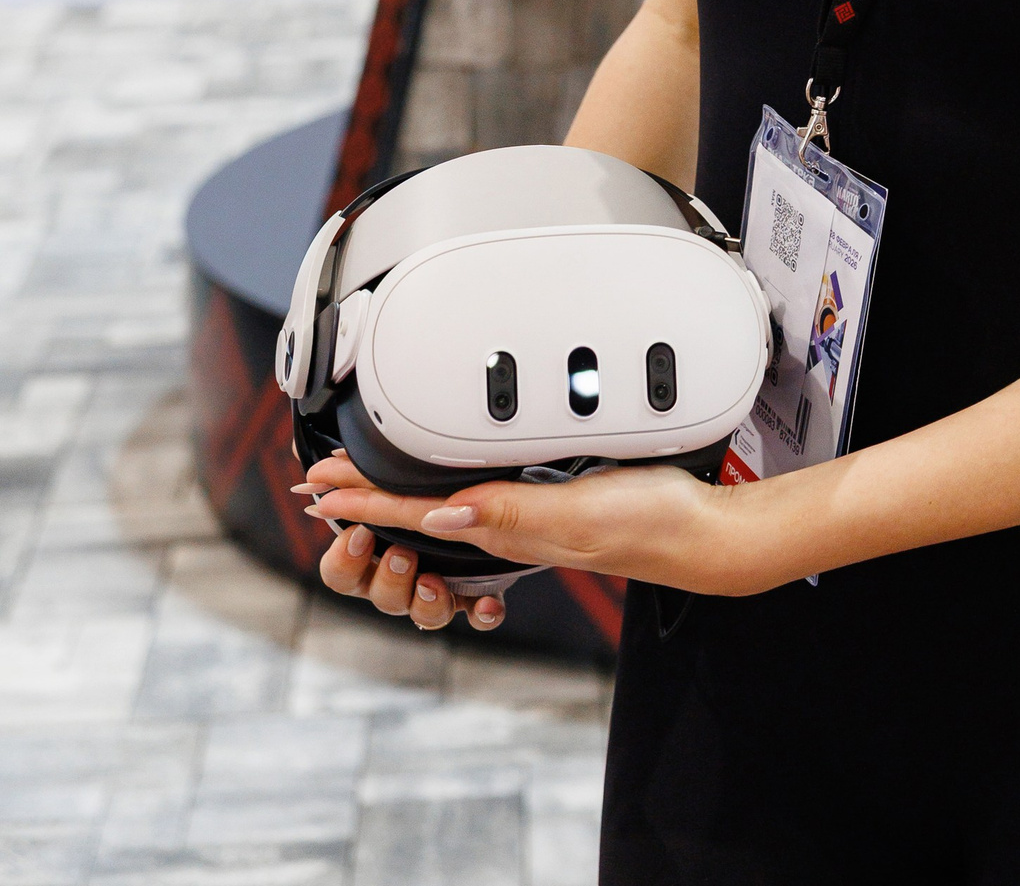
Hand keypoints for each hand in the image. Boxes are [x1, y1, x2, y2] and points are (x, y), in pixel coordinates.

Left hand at [301, 450, 770, 609]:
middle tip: (322, 486)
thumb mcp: (577, 514)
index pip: (417, 515)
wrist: (698, 534)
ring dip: (396, 507)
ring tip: (361, 493)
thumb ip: (511, 513)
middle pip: (418, 521)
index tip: (320, 489)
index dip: (364, 503)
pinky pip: (481, 506)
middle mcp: (507, 529)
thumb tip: (442, 513)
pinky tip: (444, 491)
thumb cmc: (647, 524)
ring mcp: (526, 520)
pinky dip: (445, 498)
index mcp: (506, 532)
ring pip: (443, 516)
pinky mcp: (548, 507)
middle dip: (365, 510)